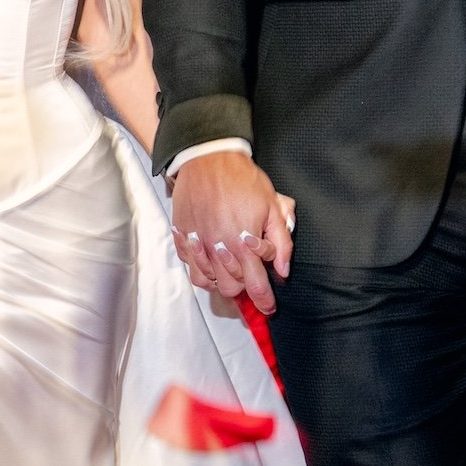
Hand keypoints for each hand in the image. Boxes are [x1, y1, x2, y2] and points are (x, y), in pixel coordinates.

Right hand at [168, 151, 294, 315]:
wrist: (209, 158)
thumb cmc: (243, 180)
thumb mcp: (273, 207)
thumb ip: (281, 243)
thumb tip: (282, 270)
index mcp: (243, 244)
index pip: (256, 286)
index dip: (264, 301)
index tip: (269, 307)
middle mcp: (218, 248)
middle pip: (231, 288)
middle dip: (244, 287)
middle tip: (250, 276)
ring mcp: (197, 244)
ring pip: (209, 282)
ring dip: (222, 280)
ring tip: (231, 269)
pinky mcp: (183, 236)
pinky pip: (190, 267)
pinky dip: (201, 271)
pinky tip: (211, 260)